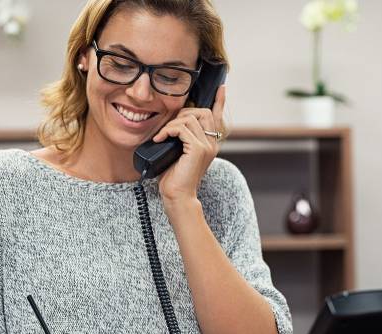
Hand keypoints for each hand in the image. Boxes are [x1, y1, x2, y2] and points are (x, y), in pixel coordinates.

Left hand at [151, 85, 225, 202]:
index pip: (217, 117)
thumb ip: (182, 139)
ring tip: (162, 136)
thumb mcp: (179, 153)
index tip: (221, 88)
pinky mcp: (197, 149)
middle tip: (169, 127)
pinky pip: (182, 128)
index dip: (220, 101)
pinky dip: (168, 130)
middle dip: (184, 113)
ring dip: (172, 123)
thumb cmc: (175, 177)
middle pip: (203, 111)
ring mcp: (206, 146)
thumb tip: (173, 124)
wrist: (178, 196)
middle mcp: (212, 143)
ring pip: (191, 118)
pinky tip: (160, 139)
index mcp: (210, 143)